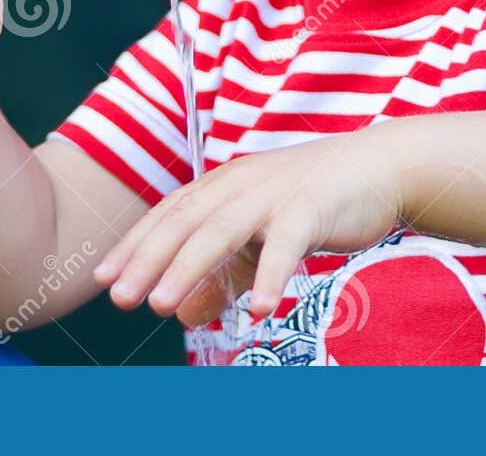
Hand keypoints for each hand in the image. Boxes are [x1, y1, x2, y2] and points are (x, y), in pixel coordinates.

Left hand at [92, 130, 403, 326]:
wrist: (381, 167)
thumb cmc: (316, 203)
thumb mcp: (261, 241)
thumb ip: (226, 276)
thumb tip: (187, 317)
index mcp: (224, 185)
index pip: (168, 215)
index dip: (134, 245)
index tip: (103, 278)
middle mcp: (239, 183)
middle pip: (184, 222)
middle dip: (147, 260)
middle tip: (120, 297)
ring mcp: (273, 192)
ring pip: (221, 231)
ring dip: (188, 269)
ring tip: (164, 305)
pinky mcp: (311, 205)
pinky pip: (285, 244)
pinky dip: (269, 276)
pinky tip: (257, 310)